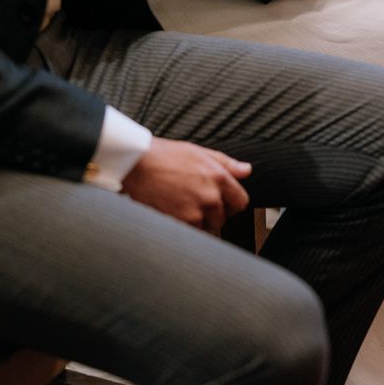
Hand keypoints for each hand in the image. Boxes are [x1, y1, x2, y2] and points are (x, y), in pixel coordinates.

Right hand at [122, 137, 250, 230]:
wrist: (137, 164)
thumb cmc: (164, 155)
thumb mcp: (199, 152)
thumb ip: (226, 163)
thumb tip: (246, 170)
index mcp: (218, 177)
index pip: (241, 202)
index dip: (232, 203)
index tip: (223, 202)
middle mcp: (211, 197)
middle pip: (223, 217)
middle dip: (212, 212)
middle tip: (195, 200)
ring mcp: (196, 212)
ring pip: (207, 226)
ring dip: (198, 220)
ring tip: (182, 205)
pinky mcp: (180, 223)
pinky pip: (191, 232)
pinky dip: (184, 226)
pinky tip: (174, 211)